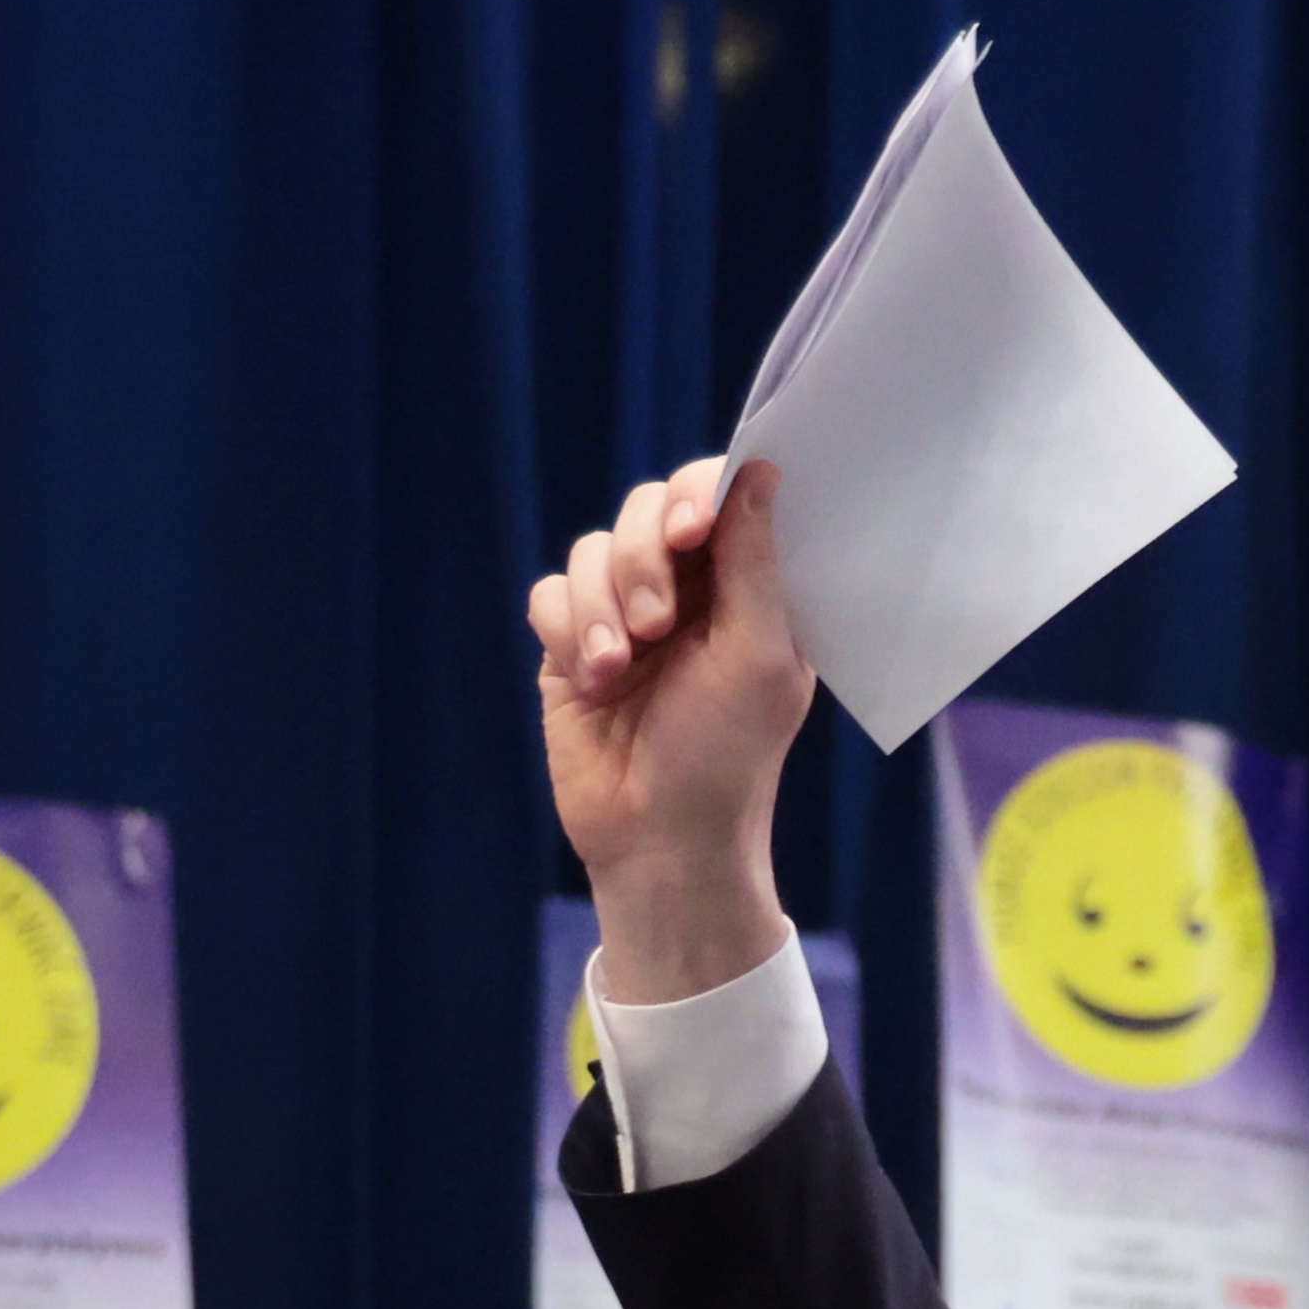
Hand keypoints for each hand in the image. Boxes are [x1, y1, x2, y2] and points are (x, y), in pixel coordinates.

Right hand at [527, 455, 815, 1001]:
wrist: (661, 840)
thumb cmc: (727, 757)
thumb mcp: (759, 657)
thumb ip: (756, 561)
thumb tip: (758, 468)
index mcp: (744, 587)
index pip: (718, 496)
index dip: (698, 492)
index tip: (693, 528)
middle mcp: (685, 592)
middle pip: (646, 508)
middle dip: (644, 558)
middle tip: (658, 624)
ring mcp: (623, 616)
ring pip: (591, 551)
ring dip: (602, 604)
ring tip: (621, 667)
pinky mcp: (570, 648)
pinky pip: (549, 596)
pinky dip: (567, 631)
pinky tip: (592, 680)